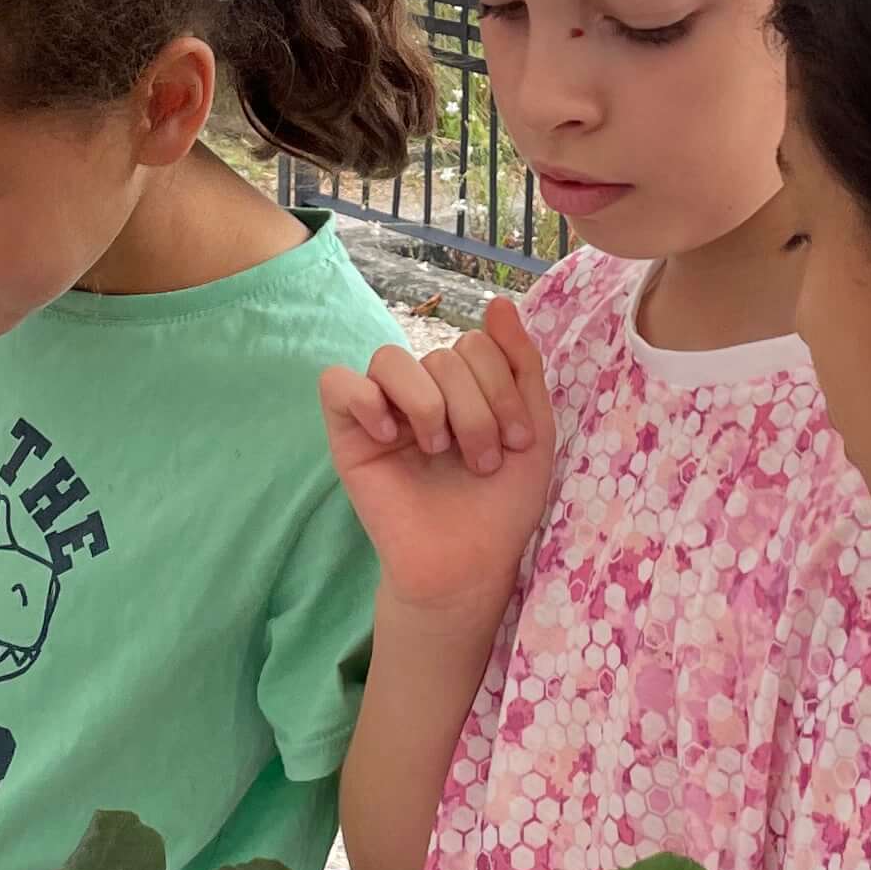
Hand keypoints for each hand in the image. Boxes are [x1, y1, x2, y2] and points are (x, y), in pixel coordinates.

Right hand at [319, 297, 555, 624]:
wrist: (468, 566)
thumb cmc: (500, 505)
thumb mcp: (532, 428)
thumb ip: (521, 364)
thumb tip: (498, 303)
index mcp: (465, 386)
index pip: (476, 343)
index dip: (501, 386)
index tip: (519, 442)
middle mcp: (422, 390)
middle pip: (442, 354)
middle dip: (474, 409)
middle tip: (482, 461)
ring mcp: (383, 410)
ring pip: (393, 358)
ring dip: (429, 405)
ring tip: (440, 451)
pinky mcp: (348, 435)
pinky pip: (338, 383)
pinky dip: (366, 401)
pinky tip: (392, 436)